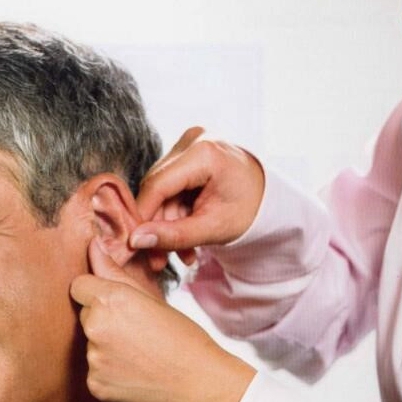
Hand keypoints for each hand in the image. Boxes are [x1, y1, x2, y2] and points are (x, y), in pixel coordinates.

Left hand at [70, 238, 255, 401]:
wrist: (199, 384)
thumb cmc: (183, 337)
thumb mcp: (152, 298)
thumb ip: (114, 272)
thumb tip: (93, 245)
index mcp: (111, 299)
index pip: (79, 286)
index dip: (97, 292)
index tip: (117, 304)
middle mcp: (96, 326)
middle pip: (85, 314)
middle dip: (104, 319)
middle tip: (138, 331)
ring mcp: (94, 358)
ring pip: (90, 343)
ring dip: (107, 346)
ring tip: (141, 354)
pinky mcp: (94, 384)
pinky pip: (95, 371)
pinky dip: (110, 372)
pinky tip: (136, 373)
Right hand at [129, 127, 264, 263]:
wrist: (267, 198)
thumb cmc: (248, 210)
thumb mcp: (213, 229)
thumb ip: (174, 235)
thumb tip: (135, 241)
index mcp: (205, 152)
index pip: (158, 185)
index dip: (143, 217)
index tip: (134, 245)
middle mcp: (193, 140)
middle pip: (158, 188)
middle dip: (158, 226)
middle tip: (159, 260)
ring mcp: (189, 144)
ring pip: (161, 190)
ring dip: (167, 225)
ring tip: (182, 255)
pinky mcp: (186, 154)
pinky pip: (169, 186)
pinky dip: (174, 213)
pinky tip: (184, 238)